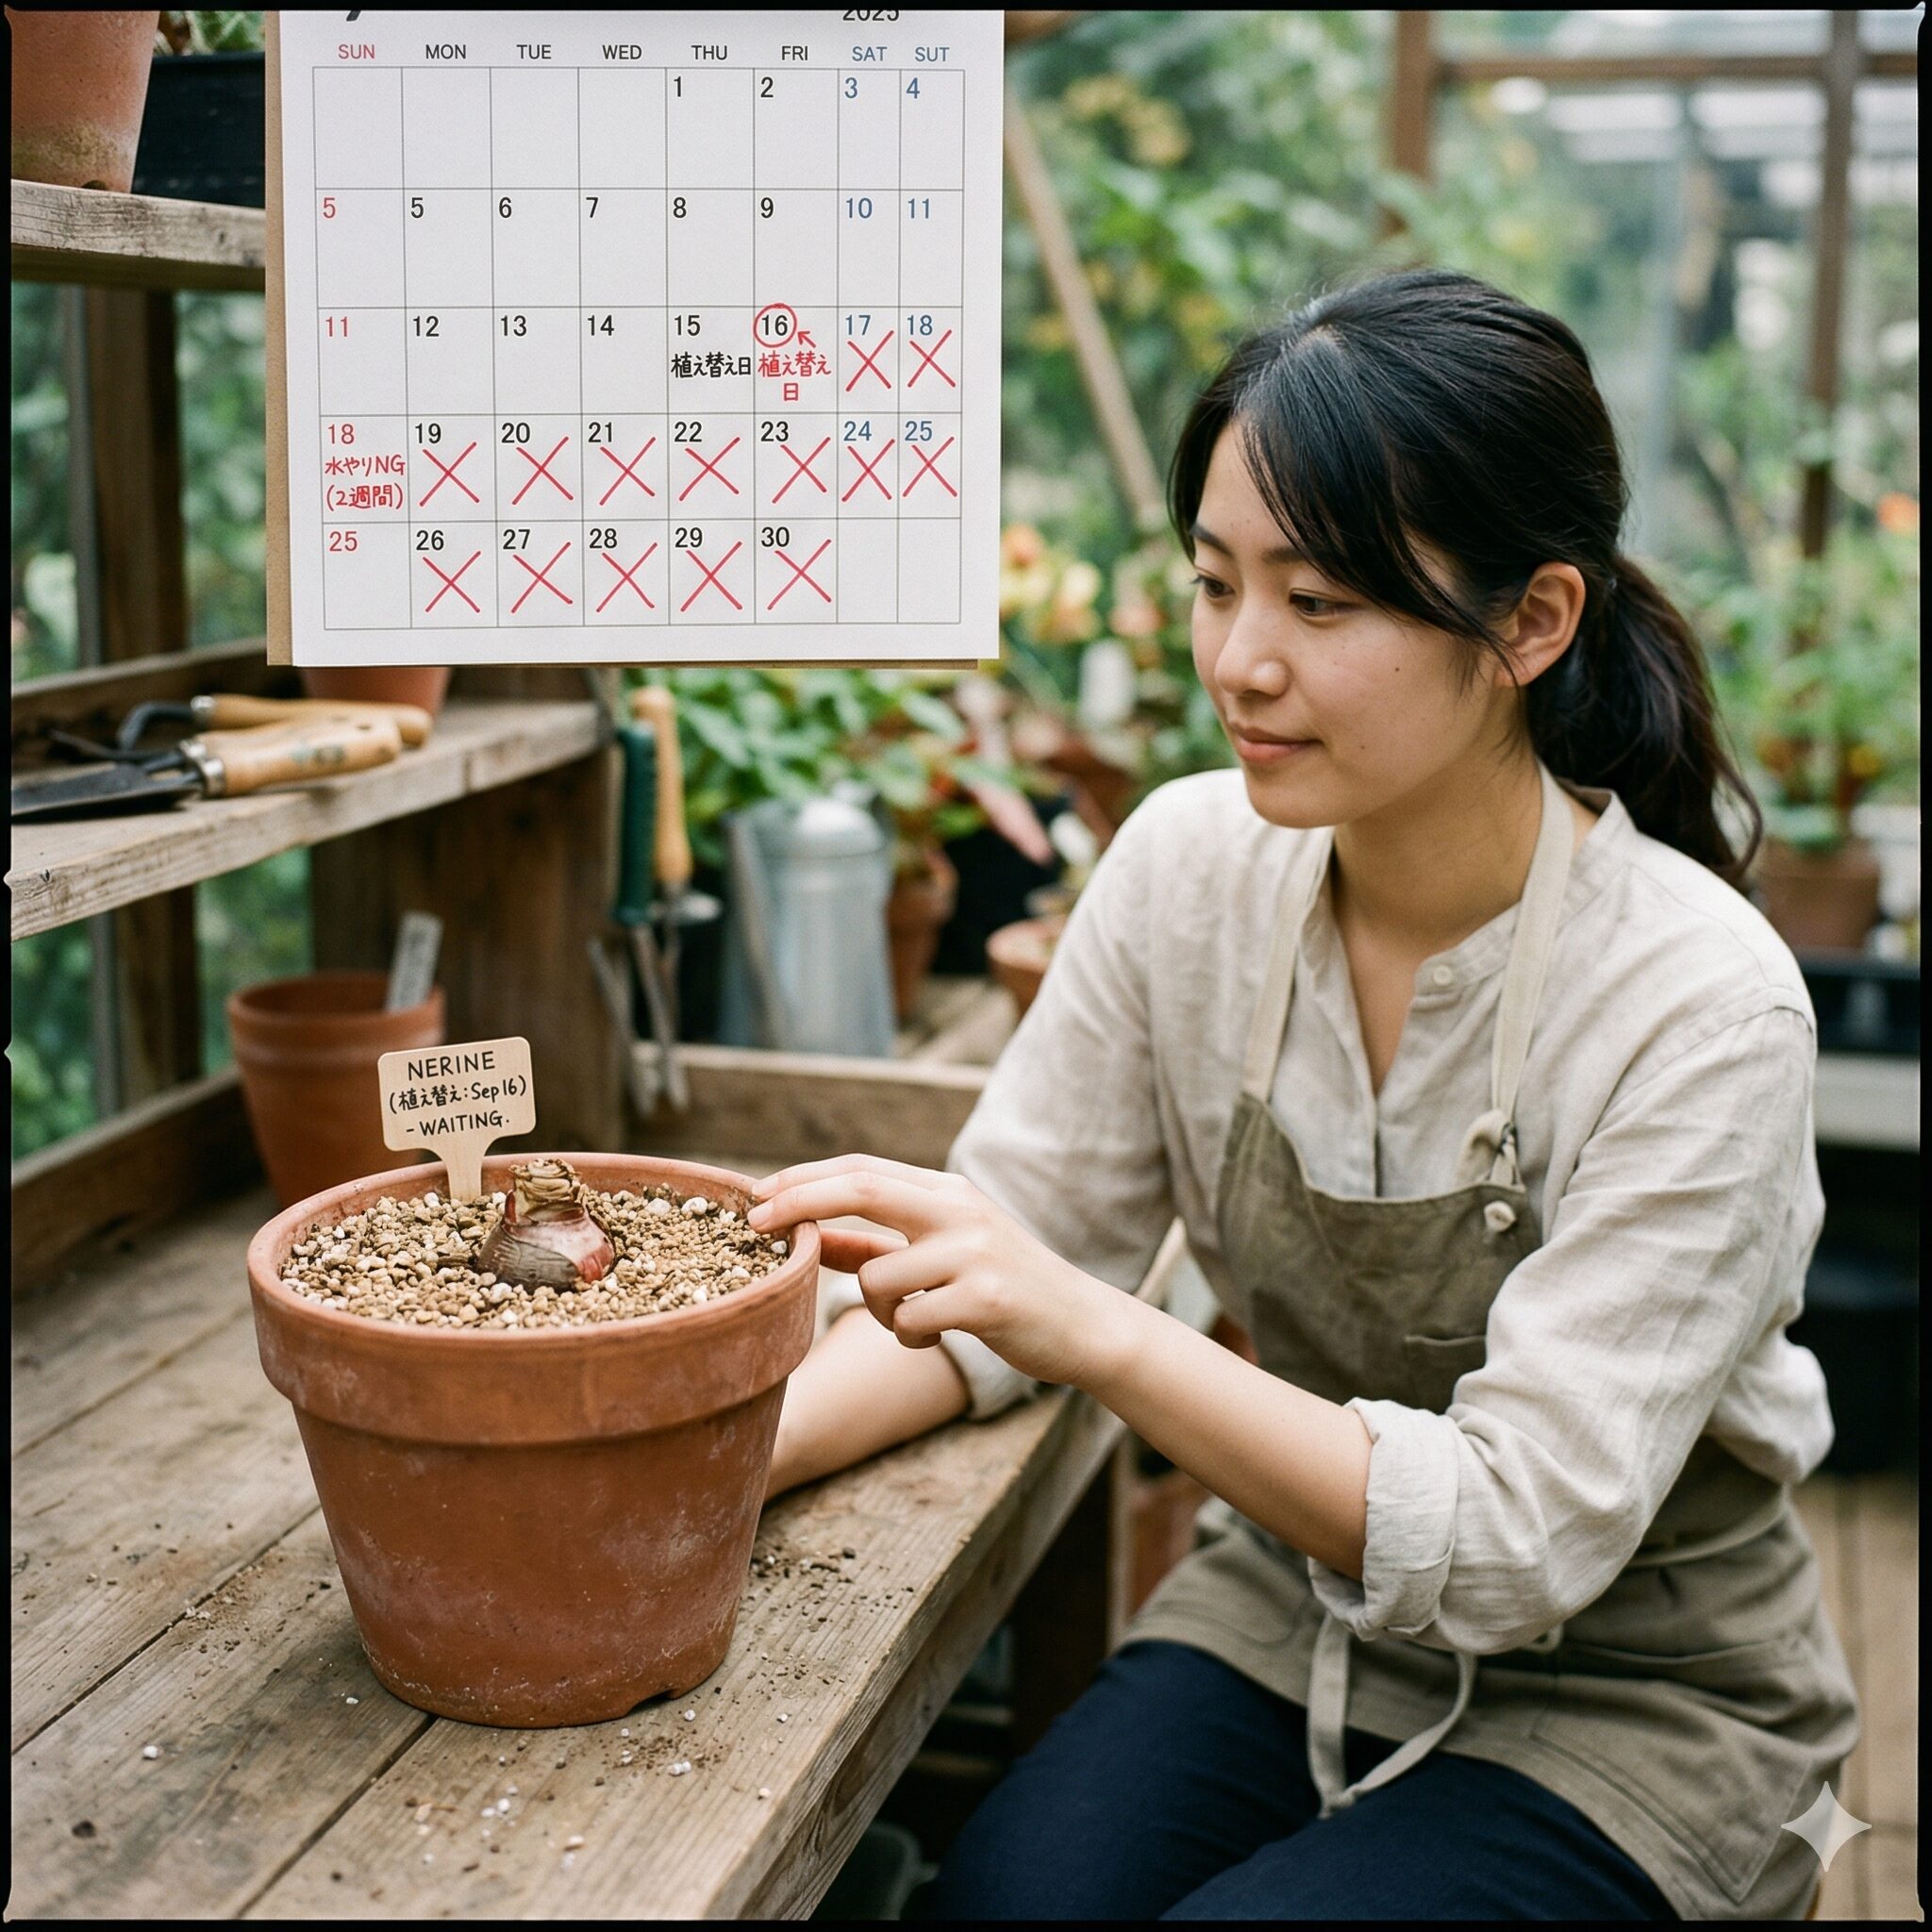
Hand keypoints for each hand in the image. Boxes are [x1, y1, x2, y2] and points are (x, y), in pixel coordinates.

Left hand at [748, 1154, 1130, 1389]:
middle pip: (862, 1188)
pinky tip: (941, 1336)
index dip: (803, 1180)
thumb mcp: (941, 1254)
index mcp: (947, 1192)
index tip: (754, 1195)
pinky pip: (908, 1319)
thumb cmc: (1002, 1288)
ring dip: (877, 1310)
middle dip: (800, 1203)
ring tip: (914, 1321)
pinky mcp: (986, 1298)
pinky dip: (908, 1335)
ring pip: (878, 1276)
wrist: (1083, 1325)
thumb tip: (808, 1237)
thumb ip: (874, 1244)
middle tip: (755, 1224)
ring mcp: (975, 1251)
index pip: (862, 1170)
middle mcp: (960, 1210)